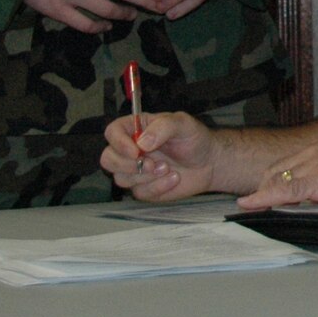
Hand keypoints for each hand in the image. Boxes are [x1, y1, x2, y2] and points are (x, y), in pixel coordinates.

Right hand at [101, 111, 216, 201]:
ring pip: (121, 178)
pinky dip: (158, 187)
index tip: (135, 151)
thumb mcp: (183, 124)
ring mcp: (136, 170)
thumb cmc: (195, 139)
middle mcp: (131, 149)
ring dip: (146, 176)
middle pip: (108, 159)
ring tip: (168, 168)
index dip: (118, 142)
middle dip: (127, 165)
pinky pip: (139, 192)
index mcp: (136, 128)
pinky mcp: (144, 188)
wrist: (209, 163)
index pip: (112, 132)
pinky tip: (174, 178)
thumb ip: (163, 127)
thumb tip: (141, 143)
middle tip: (152, 164)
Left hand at [236, 128, 317, 210]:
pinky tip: (249, 204)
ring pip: (276, 180)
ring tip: (246, 204)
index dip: (277, 174)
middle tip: (254, 199)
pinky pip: (282, 191)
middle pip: (278, 168)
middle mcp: (313, 153)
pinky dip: (262, 199)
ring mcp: (312, 166)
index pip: (291, 160)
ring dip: (259, 193)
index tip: (267, 184)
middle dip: (264, 183)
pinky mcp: (316, 182)